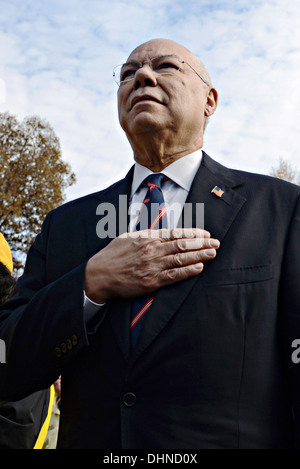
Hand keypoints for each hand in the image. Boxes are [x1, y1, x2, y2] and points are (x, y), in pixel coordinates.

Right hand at [84, 228, 219, 303]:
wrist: (98, 275)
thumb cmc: (112, 256)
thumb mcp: (128, 238)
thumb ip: (146, 235)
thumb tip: (160, 232)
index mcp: (147, 238)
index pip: (175, 233)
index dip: (193, 233)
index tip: (205, 233)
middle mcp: (152, 250)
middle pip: (182, 245)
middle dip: (201, 243)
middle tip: (215, 242)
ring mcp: (152, 266)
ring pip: (181, 259)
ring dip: (199, 255)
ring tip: (213, 253)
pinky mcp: (151, 281)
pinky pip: (173, 276)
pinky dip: (187, 271)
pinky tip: (199, 268)